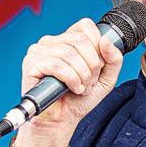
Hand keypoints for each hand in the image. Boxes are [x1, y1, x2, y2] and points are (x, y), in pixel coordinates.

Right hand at [14, 18, 123, 146]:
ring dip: (82, 75)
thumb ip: (113, 59)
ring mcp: (39, 51)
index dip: (97, 46)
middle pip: (80, 39)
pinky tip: (73, 89)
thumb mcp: (105, 78)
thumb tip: (106, 40)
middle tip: (90, 82)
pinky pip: (57, 65)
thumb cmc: (79, 99)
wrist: (61, 120)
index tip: (97, 66)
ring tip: (81, 88)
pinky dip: (71, 79)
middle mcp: (51, 42)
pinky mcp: (31, 64)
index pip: (85, 26)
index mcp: (67, 40)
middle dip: (92, 65)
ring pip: (70, 53)